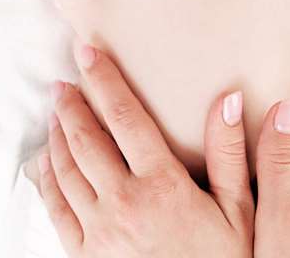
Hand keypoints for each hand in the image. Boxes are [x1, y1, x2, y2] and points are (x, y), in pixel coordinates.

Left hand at [31, 39, 254, 256]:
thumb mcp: (241, 212)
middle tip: (65, 78)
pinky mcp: (84, 257)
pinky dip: (48, 177)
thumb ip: (232, 154)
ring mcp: (99, 233)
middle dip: (73, 103)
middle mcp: (123, 204)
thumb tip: (230, 99)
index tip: (88, 52)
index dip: (104, 80)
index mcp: (162, 186)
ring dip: (58, 134)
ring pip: (66, 170)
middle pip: (86, 139)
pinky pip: (57, 208)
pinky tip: (48, 160)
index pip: (125, 118)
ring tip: (57, 110)